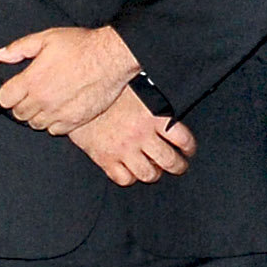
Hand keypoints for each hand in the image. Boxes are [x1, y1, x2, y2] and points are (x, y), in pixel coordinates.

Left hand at [0, 24, 139, 133]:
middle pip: (19, 113)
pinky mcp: (75, 121)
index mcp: (32, 80)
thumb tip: (0, 55)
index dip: (8, 93)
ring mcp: (59, 113)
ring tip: (46, 102)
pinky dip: (54, 123)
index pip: (5, 99)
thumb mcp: (46, 38)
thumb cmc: (81, 45)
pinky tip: (60, 109)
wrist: (111, 57)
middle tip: (32, 94)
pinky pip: (55, 130)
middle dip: (22, 104)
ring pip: (35, 124)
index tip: (16, 89)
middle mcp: (43, 100)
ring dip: (37, 115)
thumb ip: (19, 48)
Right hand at [66, 92, 195, 185]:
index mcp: (153, 116)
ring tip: (155, 170)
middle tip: (178, 165)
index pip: (183, 139)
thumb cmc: (109, 89)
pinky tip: (131, 170)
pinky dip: (130, 177)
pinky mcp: (105, 158)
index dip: (189, 148)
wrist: (77, 95)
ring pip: (149, 174)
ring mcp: (123, 149)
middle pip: (170, 162)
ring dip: (155, 173)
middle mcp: (140, 135)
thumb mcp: (138, 87)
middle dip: (178, 166)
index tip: (188, 150)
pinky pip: (124, 179)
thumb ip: (156, 98)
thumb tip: (175, 87)